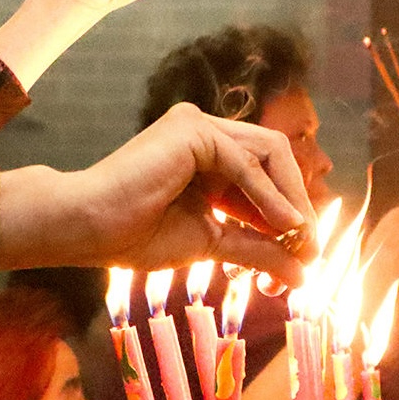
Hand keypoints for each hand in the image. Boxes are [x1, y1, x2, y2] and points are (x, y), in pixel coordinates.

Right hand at [0, 103, 317, 285]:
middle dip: (298, 200)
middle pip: (274, 155)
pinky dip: (268, 195)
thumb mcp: (211, 242)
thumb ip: (256, 250)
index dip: (289, 208)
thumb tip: (302, 274)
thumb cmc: (135, 235)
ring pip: (267, 152)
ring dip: (289, 197)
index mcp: (205, 154)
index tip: (304, 250)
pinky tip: (283, 225)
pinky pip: (244, 161)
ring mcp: (197, 125)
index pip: (265, 170)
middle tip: (310, 246)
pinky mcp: (191, 130)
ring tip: (300, 238)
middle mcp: (204, 132)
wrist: (88, 228)